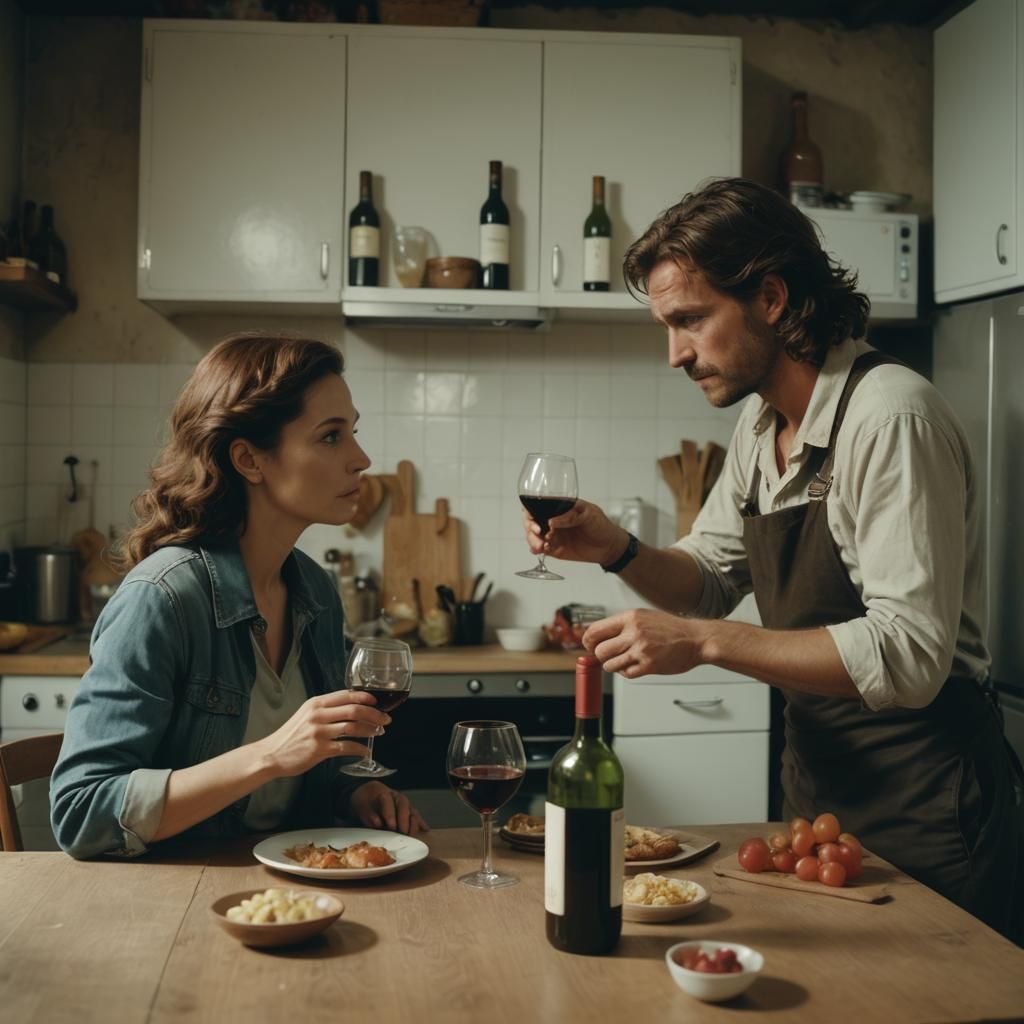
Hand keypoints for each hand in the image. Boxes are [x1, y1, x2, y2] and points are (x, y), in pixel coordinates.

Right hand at [255, 690, 390, 778]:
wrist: (271, 754)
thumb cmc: (291, 735)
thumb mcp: (306, 714)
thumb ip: (326, 709)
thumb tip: (351, 706)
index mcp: (316, 703)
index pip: (347, 695)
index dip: (366, 697)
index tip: (378, 702)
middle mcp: (318, 715)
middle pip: (354, 709)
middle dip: (374, 714)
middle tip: (385, 720)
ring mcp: (318, 732)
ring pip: (353, 727)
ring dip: (370, 730)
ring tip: (379, 733)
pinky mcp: (319, 749)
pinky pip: (346, 747)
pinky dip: (360, 749)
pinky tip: (366, 751)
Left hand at [350, 782, 428, 835]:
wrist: (367, 794)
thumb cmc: (364, 801)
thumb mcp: (361, 807)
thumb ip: (369, 815)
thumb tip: (378, 823)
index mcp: (382, 793)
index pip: (387, 801)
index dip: (390, 813)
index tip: (391, 826)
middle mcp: (395, 797)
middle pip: (403, 805)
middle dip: (404, 819)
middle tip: (403, 832)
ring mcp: (403, 803)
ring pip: (411, 809)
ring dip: (413, 823)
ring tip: (412, 835)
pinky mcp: (407, 810)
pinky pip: (415, 815)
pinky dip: (420, 822)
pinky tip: (426, 829)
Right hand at [523, 498, 627, 566]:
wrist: (609, 546)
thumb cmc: (601, 525)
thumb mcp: (589, 514)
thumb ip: (571, 516)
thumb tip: (552, 521)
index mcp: (559, 508)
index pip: (538, 506)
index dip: (531, 512)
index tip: (537, 522)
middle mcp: (553, 520)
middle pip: (531, 521)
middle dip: (530, 528)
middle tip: (539, 534)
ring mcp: (553, 535)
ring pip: (533, 536)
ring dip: (532, 540)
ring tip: (541, 546)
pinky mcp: (555, 549)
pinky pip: (540, 549)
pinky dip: (536, 549)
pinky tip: (542, 550)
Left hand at [582, 609, 709, 676]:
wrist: (696, 639)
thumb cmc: (672, 628)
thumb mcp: (644, 616)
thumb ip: (622, 624)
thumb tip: (599, 634)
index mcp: (630, 617)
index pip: (596, 630)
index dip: (588, 640)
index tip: (588, 645)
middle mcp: (634, 632)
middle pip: (599, 650)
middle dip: (600, 656)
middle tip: (606, 656)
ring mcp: (641, 650)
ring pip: (610, 664)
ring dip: (612, 665)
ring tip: (622, 661)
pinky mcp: (649, 665)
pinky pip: (626, 673)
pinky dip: (626, 672)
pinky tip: (633, 666)